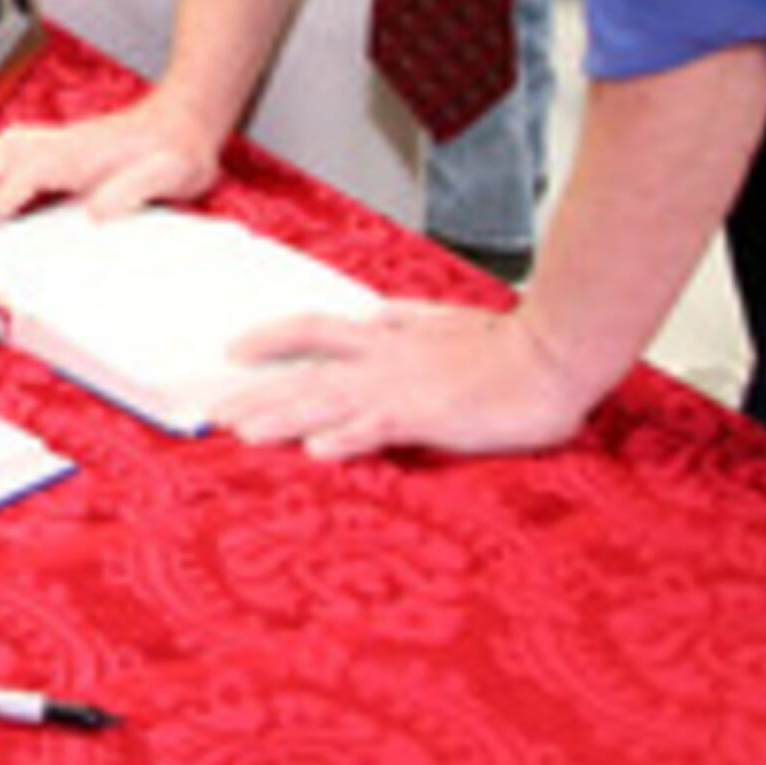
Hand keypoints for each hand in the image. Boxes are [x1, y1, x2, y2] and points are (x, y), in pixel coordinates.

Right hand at [0, 92, 220, 229]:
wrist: (188, 121)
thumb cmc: (179, 150)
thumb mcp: (170, 175)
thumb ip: (134, 191)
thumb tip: (96, 213)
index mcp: (84, 155)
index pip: (29, 173)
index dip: (2, 198)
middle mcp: (66, 143)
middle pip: (3, 152)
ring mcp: (63, 140)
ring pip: (4, 145)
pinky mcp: (65, 144)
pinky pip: (16, 146)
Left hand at [211, 299, 597, 460]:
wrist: (551, 355)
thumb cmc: (506, 345)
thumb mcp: (446, 321)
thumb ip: (408, 319)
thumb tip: (378, 312)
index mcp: (387, 336)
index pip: (313, 328)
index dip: (271, 337)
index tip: (233, 348)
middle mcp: (384, 359)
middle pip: (306, 373)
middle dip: (258, 394)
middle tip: (214, 413)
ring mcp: (403, 388)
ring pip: (329, 402)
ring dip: (283, 418)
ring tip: (242, 434)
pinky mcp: (430, 417)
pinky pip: (379, 429)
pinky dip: (347, 439)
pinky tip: (316, 452)